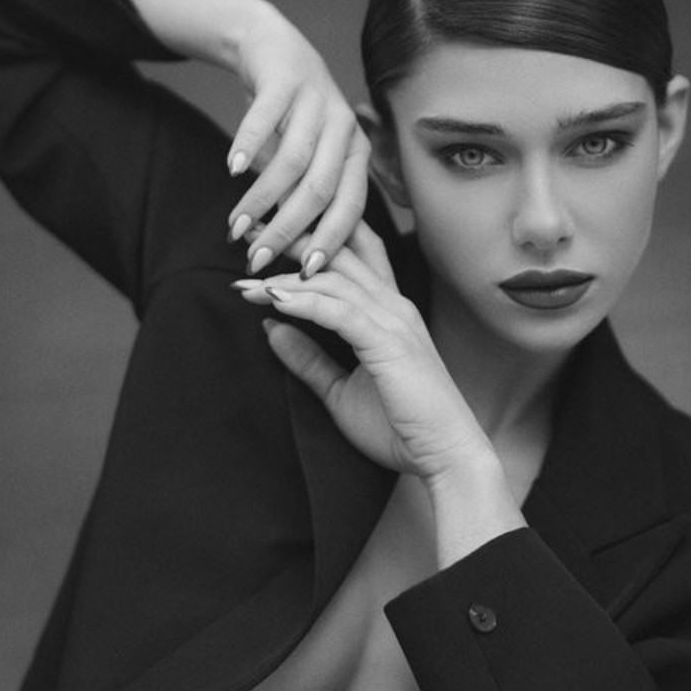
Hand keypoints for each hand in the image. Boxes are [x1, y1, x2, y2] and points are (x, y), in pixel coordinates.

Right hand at [225, 13, 368, 276]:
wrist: (272, 50)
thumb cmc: (290, 119)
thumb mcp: (306, 160)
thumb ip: (301, 199)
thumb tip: (290, 255)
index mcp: (355, 154)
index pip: (350, 207)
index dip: (329, 242)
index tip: (305, 274)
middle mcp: (344, 129)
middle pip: (319, 191)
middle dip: (287, 231)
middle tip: (256, 259)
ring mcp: (317, 102)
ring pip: (292, 162)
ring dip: (261, 199)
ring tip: (236, 225)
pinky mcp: (286, 80)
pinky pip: (266, 118)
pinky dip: (249, 145)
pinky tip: (232, 169)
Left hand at [236, 223, 493, 486]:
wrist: (444, 458)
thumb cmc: (400, 427)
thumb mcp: (341, 390)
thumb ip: (309, 359)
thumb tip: (270, 327)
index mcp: (388, 310)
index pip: (352, 254)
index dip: (311, 238)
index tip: (263, 235)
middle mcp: (393, 306)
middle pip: (339, 253)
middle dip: (291, 238)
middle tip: (246, 232)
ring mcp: (394, 321)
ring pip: (333, 280)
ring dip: (285, 277)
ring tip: (245, 282)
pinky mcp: (389, 343)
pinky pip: (339, 312)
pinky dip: (304, 302)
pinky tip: (272, 299)